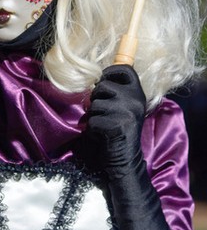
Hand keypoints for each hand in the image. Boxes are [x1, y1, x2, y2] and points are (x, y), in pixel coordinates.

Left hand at [83, 64, 145, 178]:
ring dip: (94, 115)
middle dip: (96, 98)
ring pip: (94, 104)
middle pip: (102, 85)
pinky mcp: (116, 125)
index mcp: (138, 93)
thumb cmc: (121, 131)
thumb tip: (97, 77)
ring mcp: (126, 111)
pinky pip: (92, 120)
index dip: (111, 71)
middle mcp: (135, 99)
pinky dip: (92, 130)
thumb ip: (118, 92)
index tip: (103, 79)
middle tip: (104, 113)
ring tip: (105, 125)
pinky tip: (102, 135)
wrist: (126, 160)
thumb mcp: (125, 107)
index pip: (126, 69)